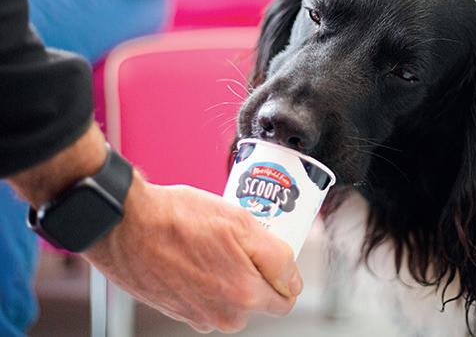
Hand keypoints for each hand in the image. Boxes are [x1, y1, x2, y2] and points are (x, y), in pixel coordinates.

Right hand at [8, 122, 301, 333]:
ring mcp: (198, 315)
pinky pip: (208, 295)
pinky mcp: (178, 310)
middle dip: (257, 270)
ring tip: (213, 242)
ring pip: (233, 295)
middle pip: (260, 297)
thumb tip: (291, 277)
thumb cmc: (176, 219)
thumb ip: (276, 256)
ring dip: (231, 273)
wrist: (124, 225)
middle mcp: (222, 315)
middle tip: (241, 240)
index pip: (287, 296)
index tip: (273, 250)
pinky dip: (207, 277)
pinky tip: (194, 252)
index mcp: (243, 295)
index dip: (284, 269)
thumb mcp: (240, 223)